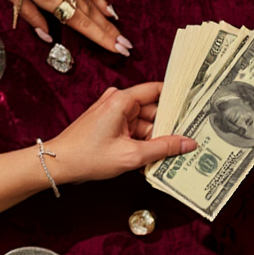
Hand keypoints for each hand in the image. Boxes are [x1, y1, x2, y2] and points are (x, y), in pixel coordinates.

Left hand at [0, 0, 131, 55]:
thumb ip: (30, 14)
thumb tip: (46, 35)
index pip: (80, 23)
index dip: (100, 39)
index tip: (118, 50)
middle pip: (91, 14)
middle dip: (110, 32)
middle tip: (127, 47)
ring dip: (106, 18)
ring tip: (120, 33)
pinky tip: (107, 7)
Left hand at [44, 83, 197, 183]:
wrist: (58, 164)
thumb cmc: (87, 157)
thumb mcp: (131, 155)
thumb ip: (163, 148)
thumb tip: (188, 142)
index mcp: (122, 100)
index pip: (158, 90)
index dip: (177, 98)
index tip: (195, 105)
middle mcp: (118, 101)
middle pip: (153, 109)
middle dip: (168, 125)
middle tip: (189, 138)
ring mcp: (112, 112)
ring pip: (144, 122)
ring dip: (155, 137)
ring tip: (171, 153)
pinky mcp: (109, 123)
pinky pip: (133, 129)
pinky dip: (142, 141)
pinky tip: (152, 155)